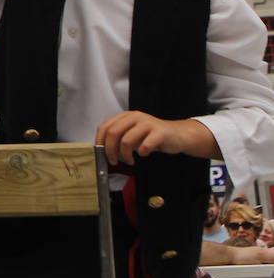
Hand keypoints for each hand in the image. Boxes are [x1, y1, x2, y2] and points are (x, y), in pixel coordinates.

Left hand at [94, 112, 215, 166]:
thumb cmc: (151, 136)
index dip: (100, 142)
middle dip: (110, 150)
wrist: (177, 135)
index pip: (105, 127)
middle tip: (113, 161)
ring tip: (130, 161)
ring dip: (125, 155)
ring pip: (126, 141)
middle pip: (113, 133)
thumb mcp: (132, 133)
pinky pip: (145, 146)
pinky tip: (144, 154)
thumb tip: (104, 151)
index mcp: (125, 116)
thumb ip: (119, 138)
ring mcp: (148, 123)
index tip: (101, 154)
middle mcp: (135, 117)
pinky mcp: (159, 133)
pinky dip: (142, 153)